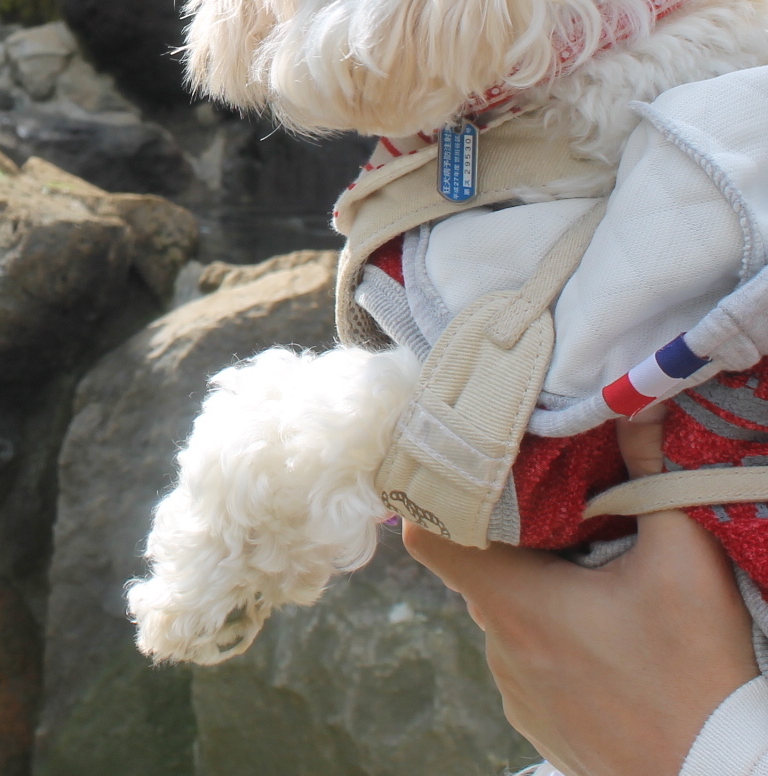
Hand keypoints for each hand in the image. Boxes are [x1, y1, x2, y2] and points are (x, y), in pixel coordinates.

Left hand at [404, 415, 757, 775]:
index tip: (476, 474)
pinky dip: (559, 641)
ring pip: (510, 616)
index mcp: (512, 601)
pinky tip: (613, 641)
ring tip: (606, 588)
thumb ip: (654, 476)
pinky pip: (531, 661)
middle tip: (577, 522)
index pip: (430, 534)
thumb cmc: (698, 677)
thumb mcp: (686, 562)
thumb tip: (636, 406)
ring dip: (545, 593)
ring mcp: (515, 691)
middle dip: (522, 540)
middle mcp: (498, 647)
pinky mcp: (540, 722)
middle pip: (481, 569)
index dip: (440, 498)